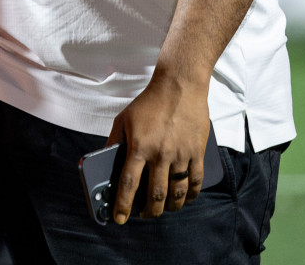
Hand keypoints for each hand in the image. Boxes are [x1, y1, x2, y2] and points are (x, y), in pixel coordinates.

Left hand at [107, 71, 211, 223]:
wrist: (180, 86)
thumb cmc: (149, 102)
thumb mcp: (123, 119)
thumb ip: (114, 142)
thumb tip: (107, 161)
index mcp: (140, 146)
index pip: (129, 183)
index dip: (124, 204)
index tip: (119, 218)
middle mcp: (161, 154)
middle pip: (155, 194)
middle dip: (148, 211)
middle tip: (143, 215)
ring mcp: (181, 155)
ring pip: (177, 193)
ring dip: (169, 207)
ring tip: (163, 209)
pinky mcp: (197, 153)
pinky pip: (196, 181)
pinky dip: (191, 195)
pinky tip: (185, 199)